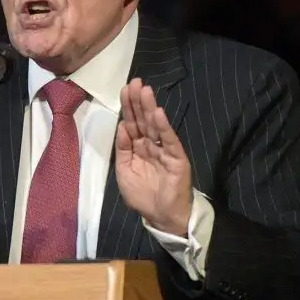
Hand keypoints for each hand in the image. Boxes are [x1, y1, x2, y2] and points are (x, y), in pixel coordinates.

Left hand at [115, 78, 192, 235]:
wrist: (162, 216)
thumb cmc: (143, 196)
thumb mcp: (124, 171)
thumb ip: (123, 149)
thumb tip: (122, 126)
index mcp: (137, 148)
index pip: (132, 123)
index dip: (128, 107)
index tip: (125, 90)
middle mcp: (151, 145)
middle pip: (143, 120)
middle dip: (138, 101)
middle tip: (134, 82)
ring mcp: (165, 150)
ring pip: (155, 126)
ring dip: (149, 108)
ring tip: (145, 91)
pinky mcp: (177, 158)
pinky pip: (169, 140)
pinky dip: (163, 127)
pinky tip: (157, 113)